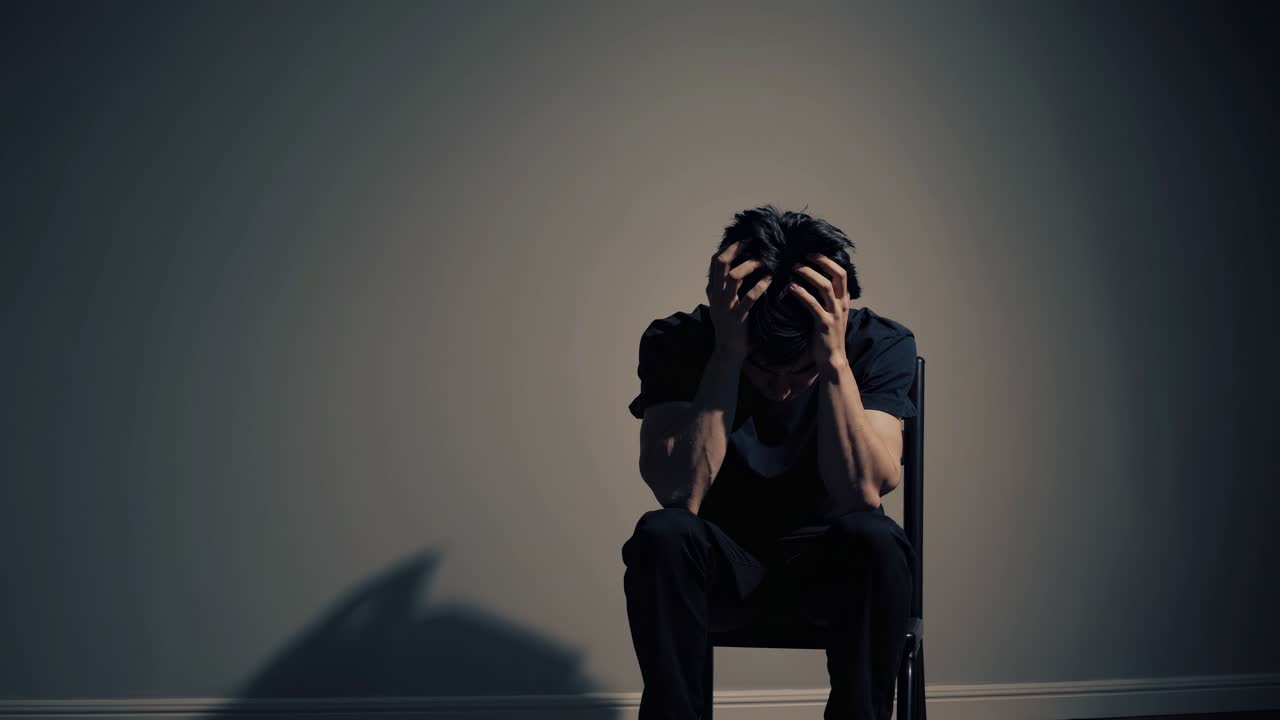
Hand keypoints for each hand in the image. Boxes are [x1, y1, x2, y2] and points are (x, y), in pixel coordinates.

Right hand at [706, 240, 771, 358]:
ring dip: (750, 265)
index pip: (716, 261)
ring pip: (734, 278)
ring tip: (765, 260)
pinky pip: (749, 299)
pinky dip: (760, 286)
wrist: (728, 352)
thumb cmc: (730, 327)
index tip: (744, 239)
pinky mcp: (737, 318)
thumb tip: (736, 269)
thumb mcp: (721, 305)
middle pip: (721, 263)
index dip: (729, 247)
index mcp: (713, 291)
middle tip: (753, 241)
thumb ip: (724, 289)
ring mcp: (726, 306)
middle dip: (736, 248)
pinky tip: (770, 279)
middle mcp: (716, 295)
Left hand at [786, 253, 849, 370]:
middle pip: (837, 275)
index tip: (813, 252)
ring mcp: (834, 314)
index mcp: (843, 300)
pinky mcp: (825, 324)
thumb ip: (825, 299)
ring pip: (825, 287)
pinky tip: (791, 287)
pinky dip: (802, 294)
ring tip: (794, 267)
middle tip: (805, 254)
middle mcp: (841, 304)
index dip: (829, 260)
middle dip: (822, 261)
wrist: (832, 360)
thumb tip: (809, 282)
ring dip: (809, 274)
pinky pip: (814, 304)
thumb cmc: (826, 336)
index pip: (842, 273)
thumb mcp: (830, 314)